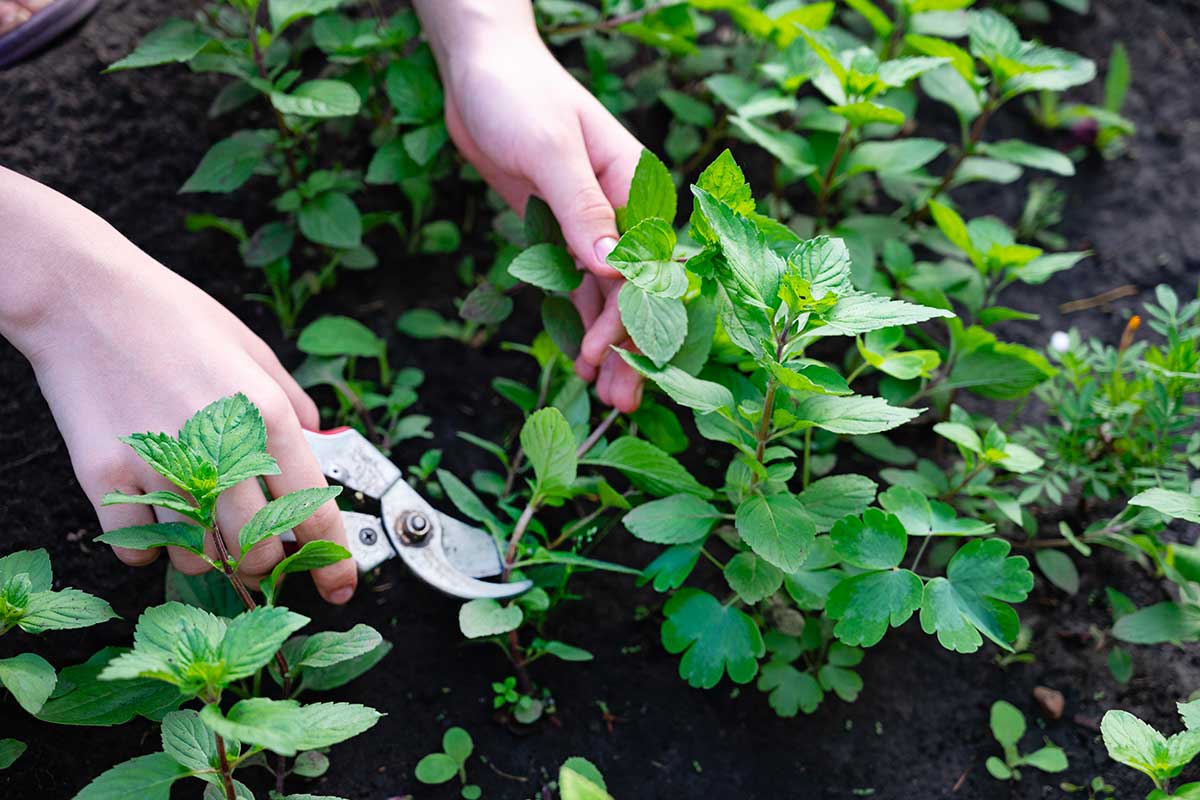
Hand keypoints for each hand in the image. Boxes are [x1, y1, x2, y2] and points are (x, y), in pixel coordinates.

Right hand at [1, 171, 355, 603]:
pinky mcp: (105, 479)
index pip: (315, 514)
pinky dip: (148, 547)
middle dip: (265, 566)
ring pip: (198, 562)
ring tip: (196, 520)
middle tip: (255, 553)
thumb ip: (293, 400)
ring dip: (206, 557)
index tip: (341, 588)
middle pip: (258, 556)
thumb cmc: (173, 317)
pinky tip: (150, 512)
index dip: (333, 563)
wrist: (85, 297)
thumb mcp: (253, 349)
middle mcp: (220, 451)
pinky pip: (137, 551)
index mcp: (268, 417)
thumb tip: (320, 440)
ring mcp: (160, 469)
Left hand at [418, 2, 644, 411]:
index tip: (606, 355)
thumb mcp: (550, 148)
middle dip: (631, 347)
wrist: (479, 69)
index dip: (631, 316)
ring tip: (607, 397)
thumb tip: (613, 269)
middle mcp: (622, 209)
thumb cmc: (519, 93)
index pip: (647, 265)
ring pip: (609, 297)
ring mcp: (591, 224)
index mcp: (636, 184)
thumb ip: (582, 209)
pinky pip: (577, 285)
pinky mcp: (559, 230)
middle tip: (622, 402)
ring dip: (609, 346)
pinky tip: (582, 357)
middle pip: (636, 291)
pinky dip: (580, 321)